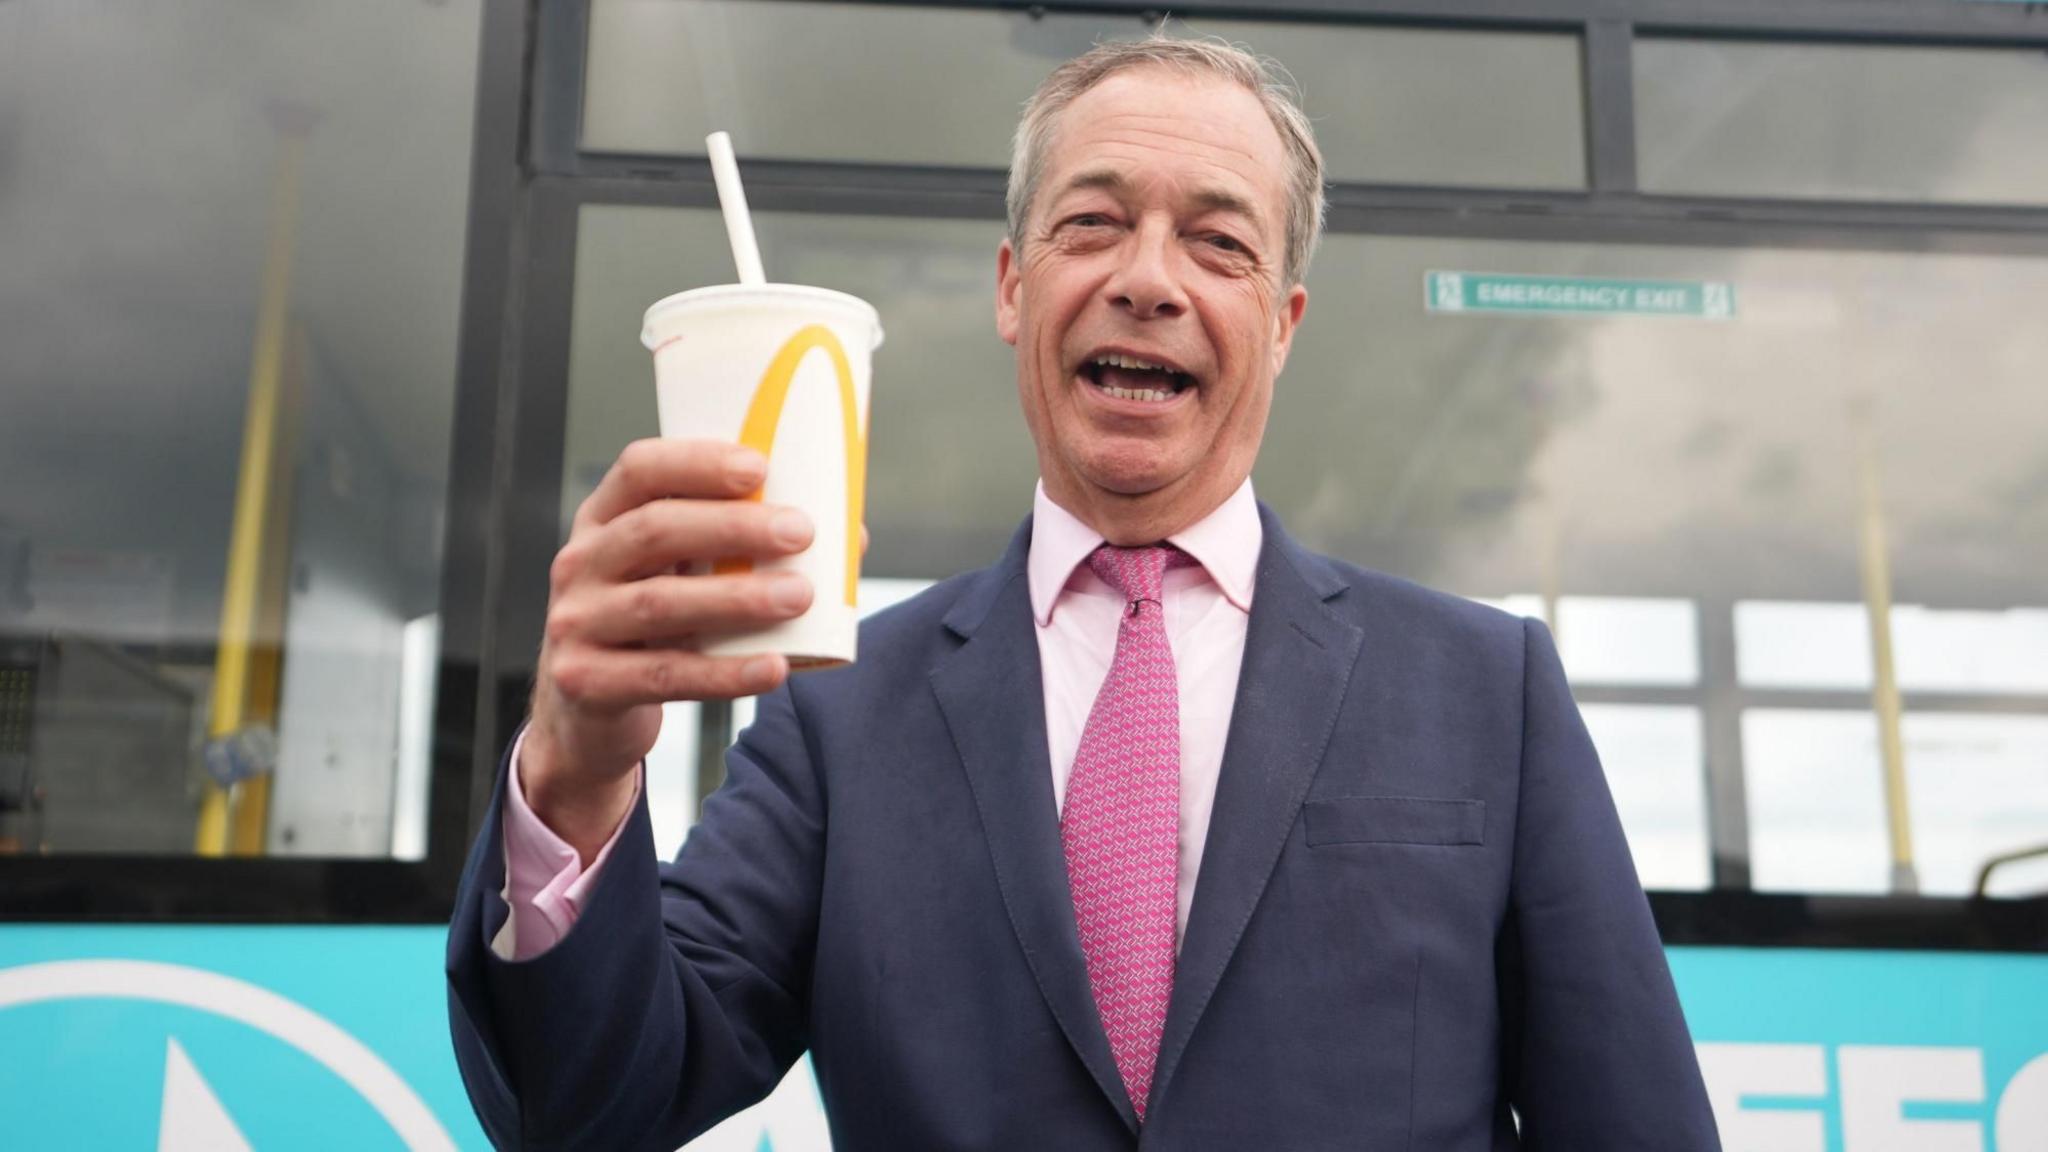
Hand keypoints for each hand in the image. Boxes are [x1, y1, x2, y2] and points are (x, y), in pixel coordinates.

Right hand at [522, 438, 814, 859]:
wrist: (589, 715)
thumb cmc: (657, 628)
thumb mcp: (677, 576)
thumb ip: (740, 549)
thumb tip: (851, 536)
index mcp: (604, 519)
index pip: (640, 470)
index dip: (697, 462)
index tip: (761, 467)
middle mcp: (580, 564)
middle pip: (654, 530)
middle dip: (733, 527)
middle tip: (801, 532)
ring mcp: (576, 624)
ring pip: (661, 604)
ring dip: (737, 598)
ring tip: (799, 597)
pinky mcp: (587, 683)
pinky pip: (665, 676)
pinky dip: (726, 673)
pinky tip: (775, 668)